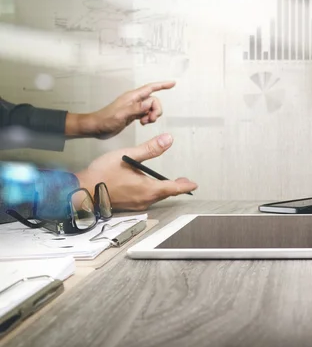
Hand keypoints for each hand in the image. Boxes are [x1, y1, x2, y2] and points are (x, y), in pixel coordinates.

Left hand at [68, 81, 175, 138]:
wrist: (96, 127)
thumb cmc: (105, 120)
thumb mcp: (121, 115)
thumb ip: (135, 109)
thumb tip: (148, 104)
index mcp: (132, 97)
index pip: (150, 88)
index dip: (162, 85)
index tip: (173, 84)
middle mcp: (135, 100)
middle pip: (154, 101)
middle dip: (156, 110)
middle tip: (150, 120)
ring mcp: (134, 107)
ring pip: (151, 108)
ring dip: (152, 116)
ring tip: (144, 123)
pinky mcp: (134, 114)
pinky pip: (147, 114)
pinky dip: (148, 119)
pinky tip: (142, 123)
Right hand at [75, 133, 196, 210]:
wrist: (82, 190)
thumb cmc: (102, 173)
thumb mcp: (127, 156)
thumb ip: (150, 149)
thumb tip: (168, 140)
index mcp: (147, 189)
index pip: (173, 188)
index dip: (185, 186)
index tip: (194, 185)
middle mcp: (144, 200)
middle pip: (165, 193)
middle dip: (176, 187)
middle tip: (185, 182)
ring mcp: (136, 205)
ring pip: (156, 197)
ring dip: (164, 190)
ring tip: (170, 183)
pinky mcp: (129, 206)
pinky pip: (146, 200)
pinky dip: (152, 193)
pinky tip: (149, 187)